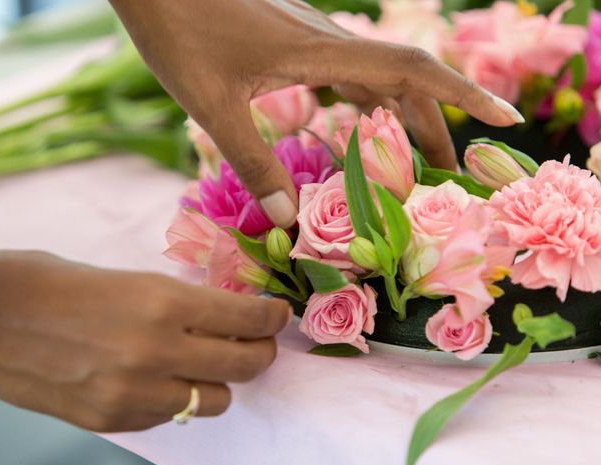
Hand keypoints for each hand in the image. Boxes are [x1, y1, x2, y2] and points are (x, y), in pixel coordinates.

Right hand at [0, 250, 289, 431]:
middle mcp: (155, 351)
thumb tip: (219, 315)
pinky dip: (177, 400)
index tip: (277, 315)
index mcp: (161, 301)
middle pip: (243, 366)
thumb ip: (176, 303)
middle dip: (260, 352)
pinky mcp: (110, 420)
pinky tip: (159, 380)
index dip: (271, 317)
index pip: (245, 317)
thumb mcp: (126, 278)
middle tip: (257, 342)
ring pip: (214, 401)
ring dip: (218, 381)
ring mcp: (133, 393)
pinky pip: (171, 417)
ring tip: (203, 364)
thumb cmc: (49, 281)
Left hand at [110, 0, 523, 227]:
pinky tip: (361, 126)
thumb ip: (252, 161)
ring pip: (379, 76)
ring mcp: (314, 37)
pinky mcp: (296, 38)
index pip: (411, 71)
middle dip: (433, 126)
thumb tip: (289, 218)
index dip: (462, 95)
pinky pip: (350, 72)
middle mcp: (329, 40)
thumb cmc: (177, 30)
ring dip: (402, 117)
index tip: (504, 120)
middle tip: (447, 174)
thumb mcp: (212, 104)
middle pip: (405, 80)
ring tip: (412, 162)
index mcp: (321, 51)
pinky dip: (368, 103)